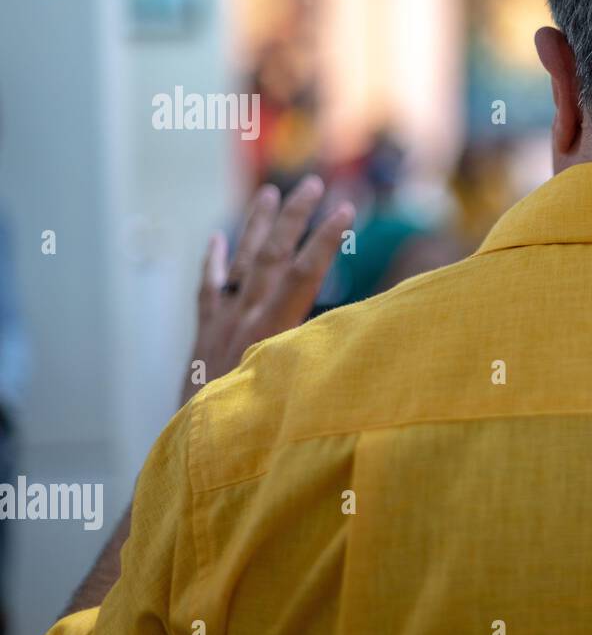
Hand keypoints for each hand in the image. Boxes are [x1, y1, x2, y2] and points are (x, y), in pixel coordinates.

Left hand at [181, 175, 353, 405]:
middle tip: (313, 183)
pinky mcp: (205, 335)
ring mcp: (221, 323)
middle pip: (272, 254)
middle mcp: (244, 317)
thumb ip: (317, 354)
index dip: (326, 240)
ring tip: (270, 193)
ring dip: (258, 225)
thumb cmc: (252, 428)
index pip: (302, 273)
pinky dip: (213, 262)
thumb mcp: (295, 392)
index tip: (347, 208)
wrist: (195, 451)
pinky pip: (209, 289)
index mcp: (270, 330)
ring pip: (240, 261)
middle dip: (295, 216)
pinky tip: (216, 239)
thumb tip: (355, 327)